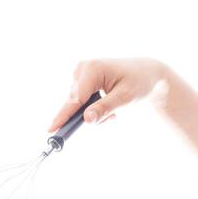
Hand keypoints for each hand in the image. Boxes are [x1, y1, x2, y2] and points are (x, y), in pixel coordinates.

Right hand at [47, 57, 168, 132]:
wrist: (147, 73)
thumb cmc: (140, 84)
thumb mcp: (126, 98)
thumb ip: (105, 108)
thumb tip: (86, 120)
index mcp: (93, 70)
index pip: (76, 99)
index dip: (64, 116)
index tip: (51, 130)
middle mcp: (83, 68)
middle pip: (76, 103)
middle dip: (91, 115)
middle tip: (112, 117)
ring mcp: (81, 72)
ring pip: (79, 104)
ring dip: (95, 112)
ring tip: (115, 109)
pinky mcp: (82, 78)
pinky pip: (82, 101)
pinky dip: (94, 107)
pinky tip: (109, 103)